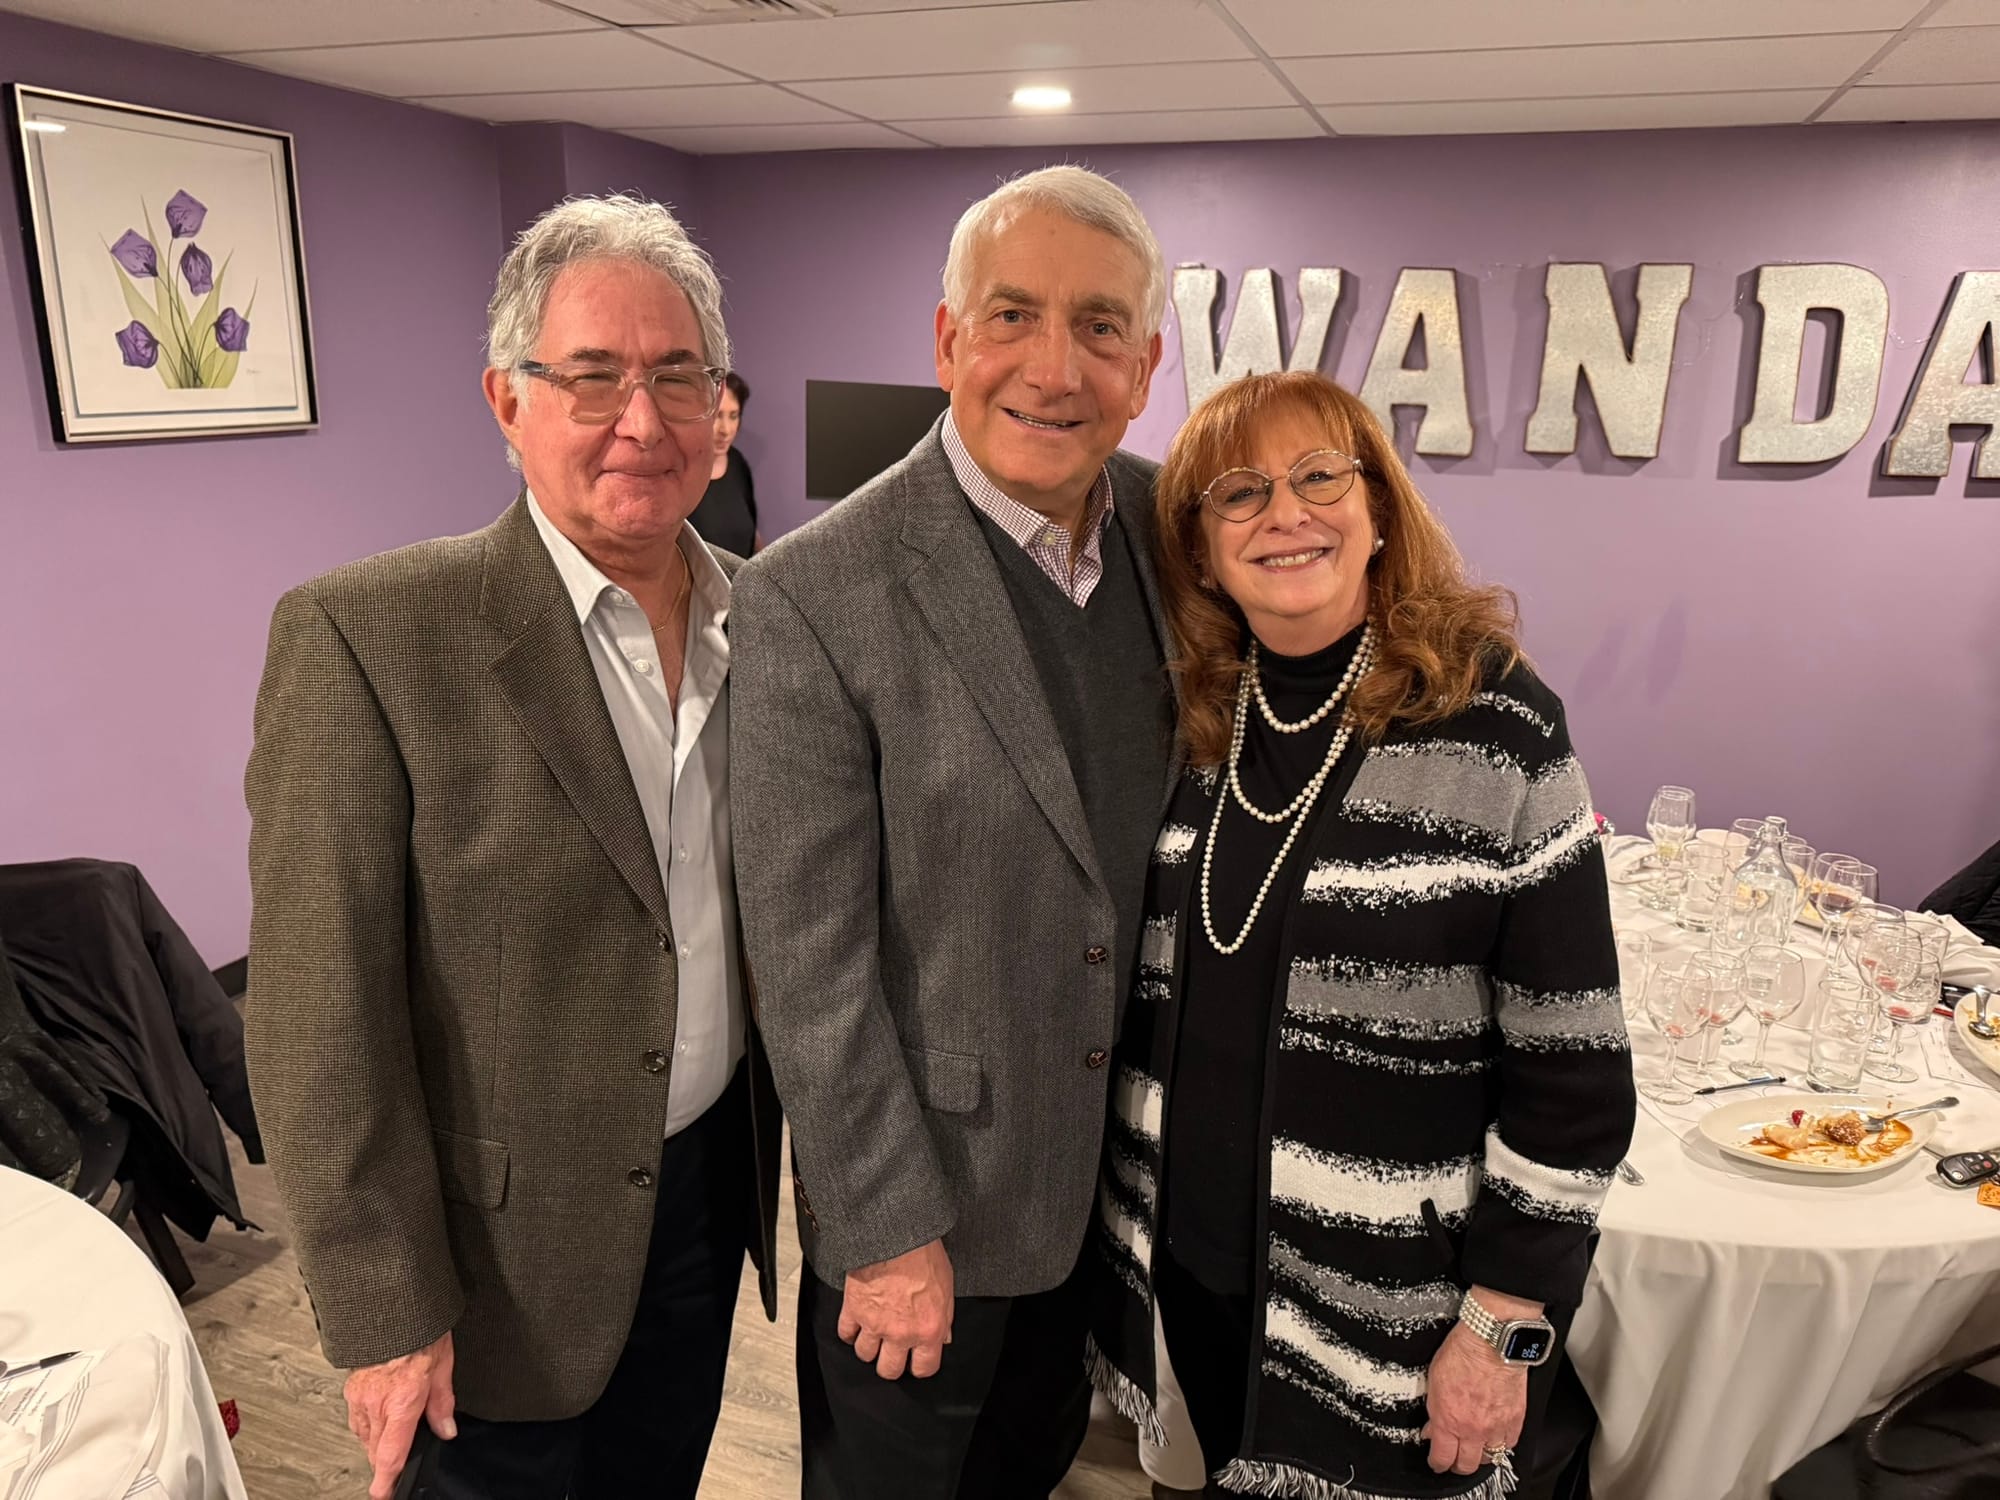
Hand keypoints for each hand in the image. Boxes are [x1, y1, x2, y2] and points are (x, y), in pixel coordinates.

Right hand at [344, 1331, 455, 1499]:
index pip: (391, 1453)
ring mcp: (360, 1395)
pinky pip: (357, 1417)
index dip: (386, 1480)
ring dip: (375, 1444)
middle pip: (375, 1450)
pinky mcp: (352, 1386)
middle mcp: (377, 1403)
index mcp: (402, 1401)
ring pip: (364, 1435)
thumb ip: (443, 1403)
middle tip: (392, 1471)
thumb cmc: (420, 1331)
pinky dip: (367, 1425)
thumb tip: (446, 1429)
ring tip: (390, 1442)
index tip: (383, 1494)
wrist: (393, 1306)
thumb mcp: (444, 1366)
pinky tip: (377, 1420)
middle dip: (384, 1463)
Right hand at [838, 1238, 953, 1379]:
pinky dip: (849, 1331)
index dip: (920, 1366)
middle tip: (892, 1352)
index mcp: (929, 1330)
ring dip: (869, 1347)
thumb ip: (945, 1318)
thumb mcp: (947, 1288)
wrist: (897, 1235)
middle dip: (891, 1364)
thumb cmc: (924, 1256)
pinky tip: (856, 1324)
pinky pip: (845, 1334)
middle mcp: (901, 1334)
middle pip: (889, 1370)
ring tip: (874, 1334)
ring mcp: (874, 1324)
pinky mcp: (853, 1310)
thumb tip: (943, 1337)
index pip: (924, 1369)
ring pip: (865, 1355)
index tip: (917, 1361)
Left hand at [1421, 1287, 1535, 1475]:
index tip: (1436, 1462)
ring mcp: (1495, 1427)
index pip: (1442, 1458)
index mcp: (1448, 1421)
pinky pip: (1509, 1445)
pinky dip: (1502, 1445)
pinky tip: (1496, 1439)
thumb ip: (1434, 1410)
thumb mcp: (1433, 1381)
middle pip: (1466, 1466)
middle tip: (1454, 1459)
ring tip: (1475, 1451)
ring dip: (1480, 1457)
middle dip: (1457, 1465)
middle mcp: (1472, 1430)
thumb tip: (1432, 1428)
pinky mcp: (1515, 1420)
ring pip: (1489, 1459)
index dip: (1437, 1464)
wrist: (1491, 1341)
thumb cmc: (1462, 1353)